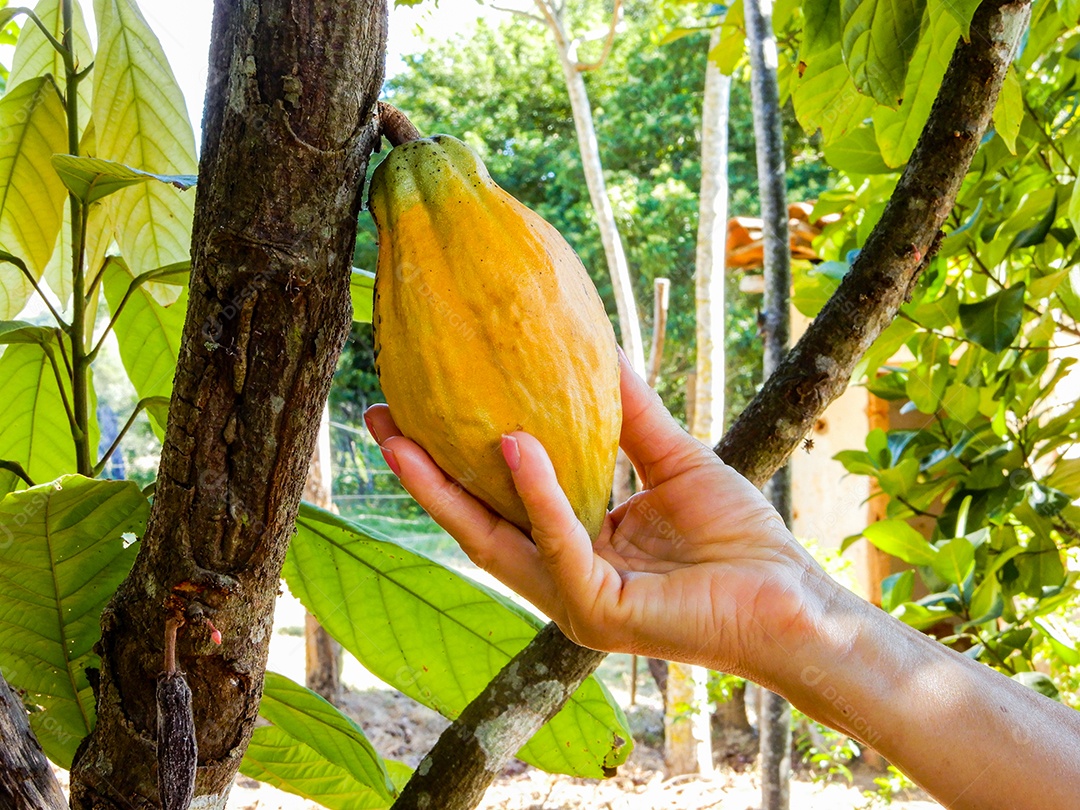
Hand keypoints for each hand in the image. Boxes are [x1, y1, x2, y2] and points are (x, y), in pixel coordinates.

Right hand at [364, 354, 829, 683]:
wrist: (791, 599)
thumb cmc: (738, 539)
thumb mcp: (671, 459)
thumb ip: (628, 414)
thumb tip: (598, 346)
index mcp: (574, 550)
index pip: (498, 505)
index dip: (452, 461)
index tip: (417, 407)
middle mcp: (560, 580)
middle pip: (474, 525)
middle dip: (422, 477)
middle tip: (381, 419)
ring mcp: (574, 602)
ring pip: (495, 542)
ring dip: (447, 488)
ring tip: (404, 434)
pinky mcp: (599, 612)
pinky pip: (558, 544)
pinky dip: (538, 493)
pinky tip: (515, 442)